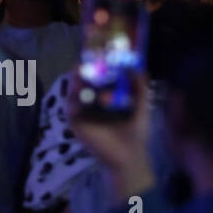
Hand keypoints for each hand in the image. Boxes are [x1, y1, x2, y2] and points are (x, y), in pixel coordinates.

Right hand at [66, 68, 153, 196]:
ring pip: (74, 94)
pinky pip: (71, 110)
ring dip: (75, 83)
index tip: (99, 55)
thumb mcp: (141, 108)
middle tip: (84, 61)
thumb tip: (139, 68)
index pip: (98, 79)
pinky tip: (77, 92)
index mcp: (107, 99)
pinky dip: (72, 100)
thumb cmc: (135, 134)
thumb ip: (140, 89)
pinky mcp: (77, 124)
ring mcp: (83, 113)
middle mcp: (93, 104)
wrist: (129, 157)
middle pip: (84, 84)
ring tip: (78, 73)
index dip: (97, 67)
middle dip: (83, 72)